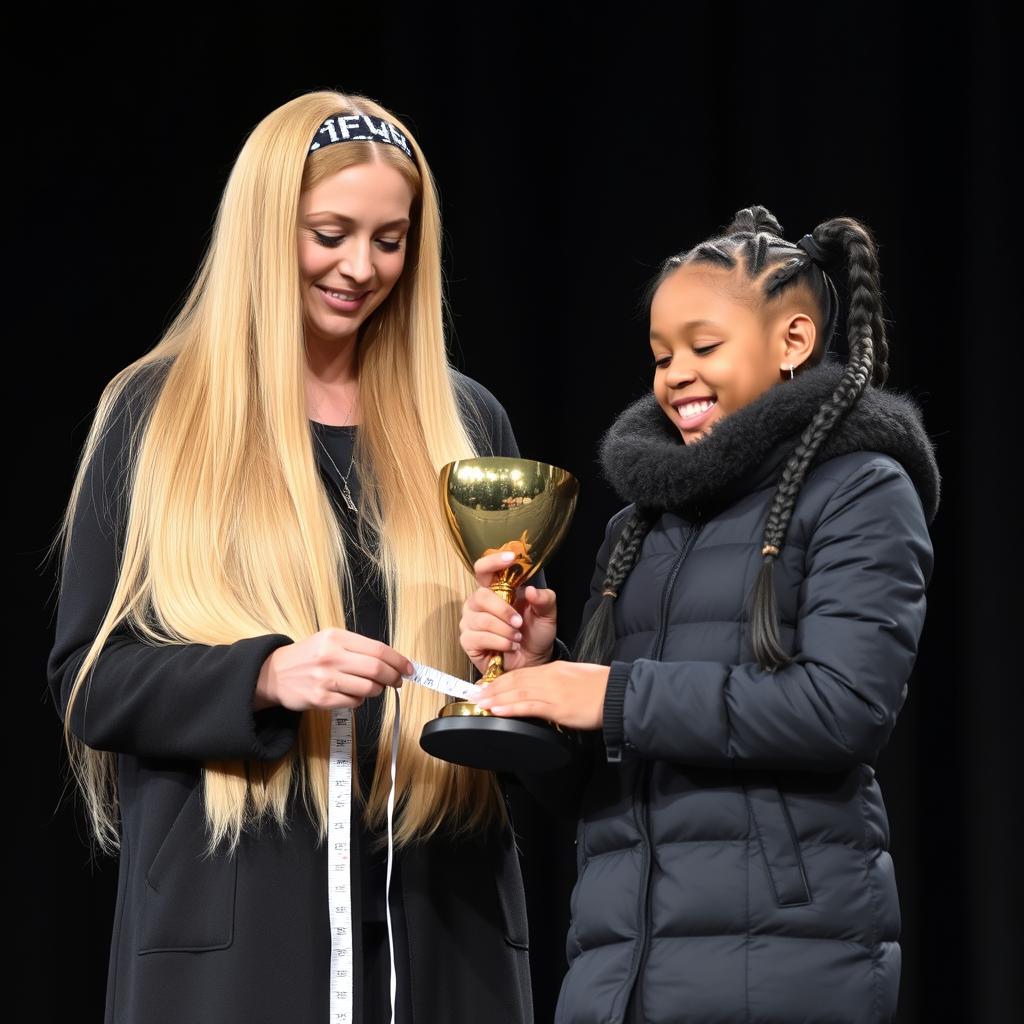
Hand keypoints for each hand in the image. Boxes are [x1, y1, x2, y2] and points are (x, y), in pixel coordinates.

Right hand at [254, 628, 412, 711]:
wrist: (275, 673)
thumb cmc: (309, 656)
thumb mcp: (331, 640)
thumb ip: (359, 648)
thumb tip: (392, 661)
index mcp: (336, 637)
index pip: (378, 649)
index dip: (398, 660)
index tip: (409, 668)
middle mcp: (331, 656)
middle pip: (377, 669)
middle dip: (393, 677)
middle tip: (397, 680)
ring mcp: (325, 679)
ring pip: (368, 688)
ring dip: (377, 690)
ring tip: (372, 687)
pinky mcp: (321, 699)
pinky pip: (354, 703)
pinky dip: (360, 700)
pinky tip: (352, 694)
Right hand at [459, 551, 557, 674]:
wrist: (533, 661)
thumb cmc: (535, 634)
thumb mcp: (547, 614)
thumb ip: (544, 599)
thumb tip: (531, 590)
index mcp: (495, 589)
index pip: (484, 568)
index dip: (493, 561)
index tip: (511, 558)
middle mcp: (478, 603)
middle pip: (481, 596)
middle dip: (503, 610)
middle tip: (519, 622)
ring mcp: (470, 621)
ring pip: (482, 620)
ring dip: (504, 630)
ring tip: (517, 637)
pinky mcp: (468, 641)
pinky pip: (478, 637)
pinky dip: (499, 642)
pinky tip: (509, 646)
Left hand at [474, 661, 609, 729]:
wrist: (618, 694)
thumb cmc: (602, 688)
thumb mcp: (576, 679)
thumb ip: (558, 684)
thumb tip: (546, 694)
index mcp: (554, 669)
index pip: (522, 673)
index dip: (502, 680)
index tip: (487, 686)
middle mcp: (549, 677)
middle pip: (514, 681)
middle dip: (492, 688)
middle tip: (474, 694)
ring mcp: (552, 691)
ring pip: (517, 692)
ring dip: (495, 698)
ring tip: (480, 702)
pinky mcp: (557, 706)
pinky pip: (528, 705)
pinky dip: (511, 707)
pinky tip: (498, 710)